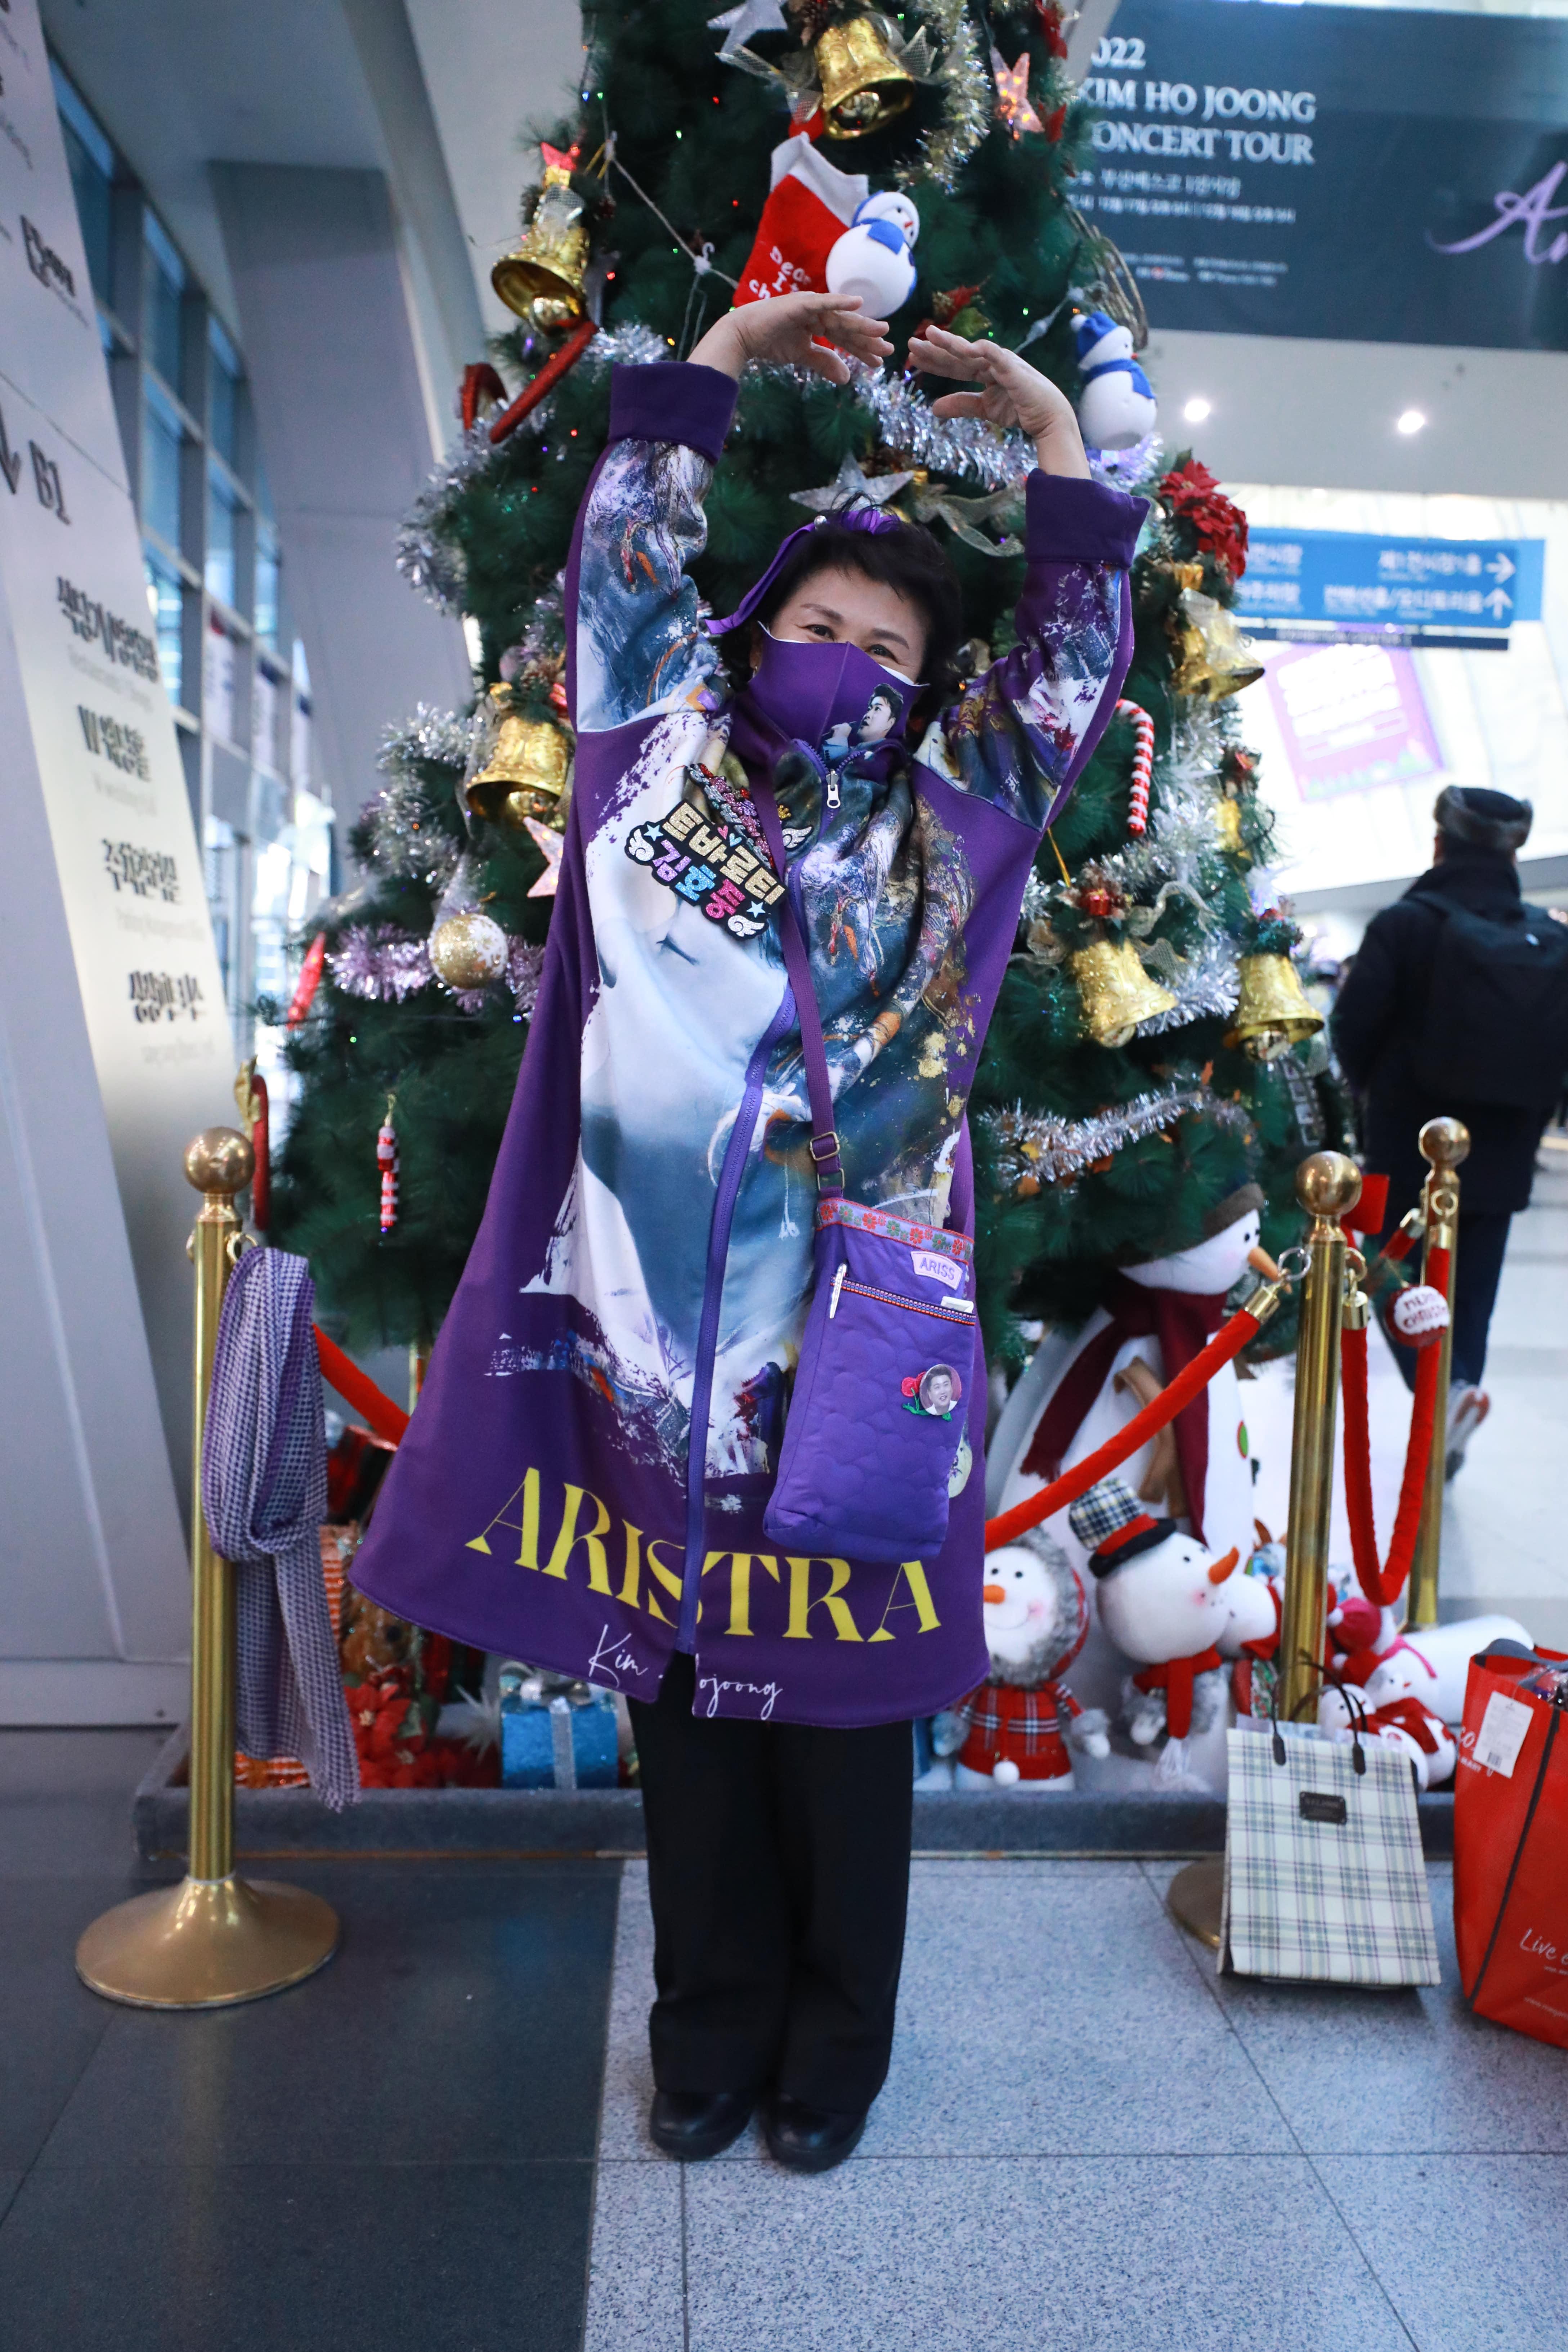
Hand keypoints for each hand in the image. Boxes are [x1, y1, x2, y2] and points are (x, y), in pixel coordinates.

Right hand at [689, 291, 892, 384]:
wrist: (742, 336)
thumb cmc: (769, 343)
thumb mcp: (802, 356)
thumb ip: (824, 362)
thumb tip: (847, 378)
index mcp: (817, 323)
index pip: (844, 337)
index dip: (861, 349)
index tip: (879, 362)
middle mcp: (817, 312)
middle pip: (847, 327)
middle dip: (867, 339)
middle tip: (889, 350)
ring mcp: (809, 306)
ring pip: (840, 316)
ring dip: (861, 323)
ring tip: (882, 331)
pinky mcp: (800, 303)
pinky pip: (824, 303)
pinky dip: (840, 302)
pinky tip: (858, 304)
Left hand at [907, 325, 1088, 478]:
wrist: (1048, 418)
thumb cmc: (1020, 409)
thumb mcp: (984, 409)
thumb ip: (961, 405)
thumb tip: (933, 409)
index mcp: (983, 370)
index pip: (954, 365)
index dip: (934, 361)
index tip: (913, 358)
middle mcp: (990, 362)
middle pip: (958, 355)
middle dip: (935, 349)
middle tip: (912, 342)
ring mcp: (1002, 363)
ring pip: (972, 351)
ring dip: (952, 343)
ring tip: (932, 335)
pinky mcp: (1014, 370)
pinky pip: (996, 356)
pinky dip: (983, 350)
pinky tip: (967, 346)